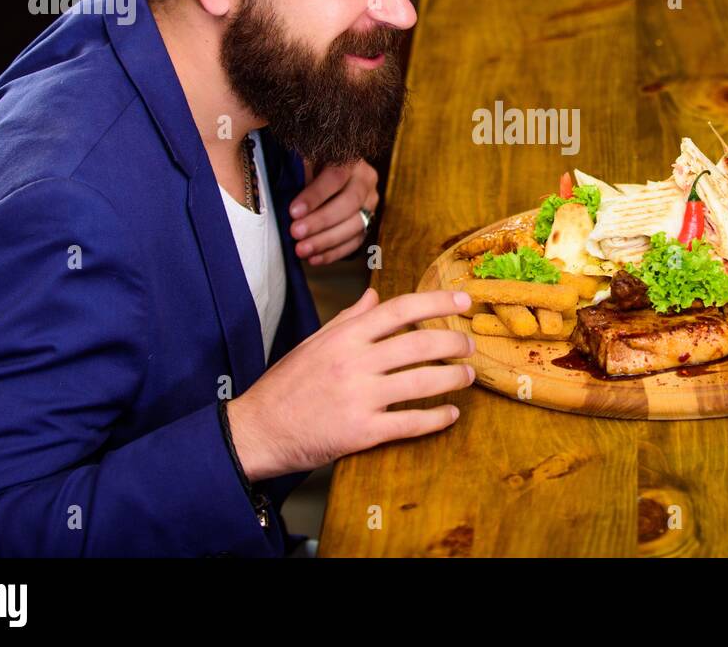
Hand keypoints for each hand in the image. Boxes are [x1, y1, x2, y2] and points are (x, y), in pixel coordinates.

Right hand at [226, 288, 475, 479]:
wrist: (257, 430)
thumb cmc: (285, 385)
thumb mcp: (313, 342)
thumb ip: (348, 318)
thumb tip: (374, 295)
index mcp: (345, 336)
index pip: (400, 309)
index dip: (437, 302)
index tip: (463, 300)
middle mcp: (355, 362)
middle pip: (420, 345)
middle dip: (454, 343)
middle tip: (470, 344)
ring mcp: (360, 397)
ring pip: (423, 382)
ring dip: (454, 378)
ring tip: (468, 377)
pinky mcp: (362, 431)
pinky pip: (411, 422)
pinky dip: (438, 418)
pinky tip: (451, 414)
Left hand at [288, 159, 379, 264]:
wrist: (331, 175)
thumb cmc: (312, 166)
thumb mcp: (306, 161)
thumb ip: (299, 171)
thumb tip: (283, 189)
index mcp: (351, 160)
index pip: (336, 177)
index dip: (315, 195)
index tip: (294, 211)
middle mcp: (366, 181)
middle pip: (349, 203)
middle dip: (321, 221)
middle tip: (296, 233)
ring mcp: (370, 204)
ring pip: (355, 225)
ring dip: (326, 240)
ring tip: (302, 249)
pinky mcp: (368, 224)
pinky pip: (355, 242)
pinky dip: (334, 253)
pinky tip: (314, 259)